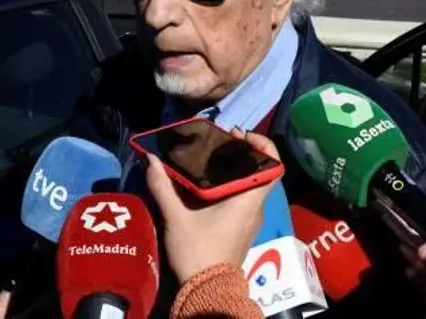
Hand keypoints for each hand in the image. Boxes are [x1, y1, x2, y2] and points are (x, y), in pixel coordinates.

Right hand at [145, 128, 281, 284]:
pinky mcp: (243, 228)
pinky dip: (232, 185)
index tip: (242, 136)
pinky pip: (243, 198)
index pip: (274, 166)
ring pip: (251, 184)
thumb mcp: (176, 217)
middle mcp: (256, 207)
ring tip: (213, 156)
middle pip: (260, 171)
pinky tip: (208, 182)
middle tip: (222, 140)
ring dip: (237, 168)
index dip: (264, 145)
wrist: (206, 289)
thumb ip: (163, 187)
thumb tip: (151, 160)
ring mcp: (251, 219)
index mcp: (249, 200)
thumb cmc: (197, 251)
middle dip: (243, 152)